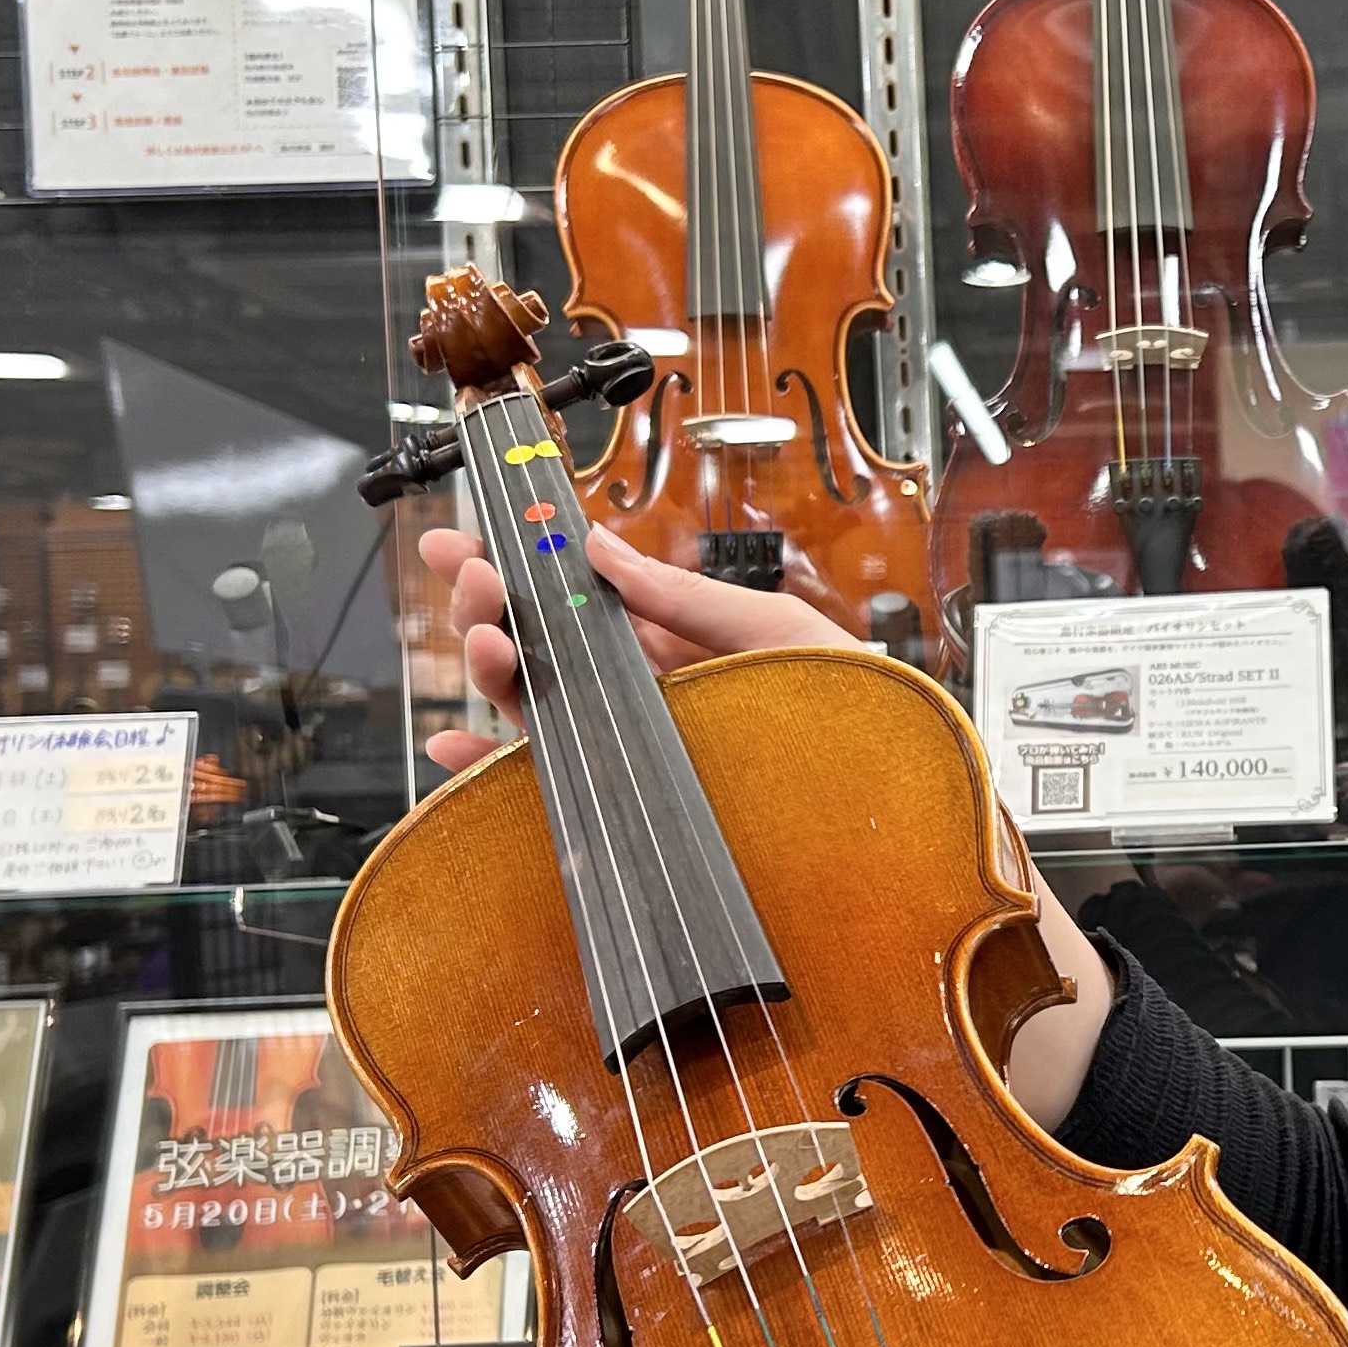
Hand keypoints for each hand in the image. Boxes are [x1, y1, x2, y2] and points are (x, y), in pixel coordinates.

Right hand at [413, 522, 851, 773]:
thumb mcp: (781, 634)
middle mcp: (641, 696)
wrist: (889, 809)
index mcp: (675, 645)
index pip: (579, 598)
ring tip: (488, 641)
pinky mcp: (626, 805)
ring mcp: (629, 749)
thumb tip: (603, 547)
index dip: (519, 565)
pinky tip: (458, 747)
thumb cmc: (854, 715)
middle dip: (493, 604)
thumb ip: (691, 597)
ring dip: (492, 667)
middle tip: (474, 575)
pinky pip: (543, 786)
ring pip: (534, 704)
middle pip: (541, 645)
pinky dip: (488, 770)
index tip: (467, 537)